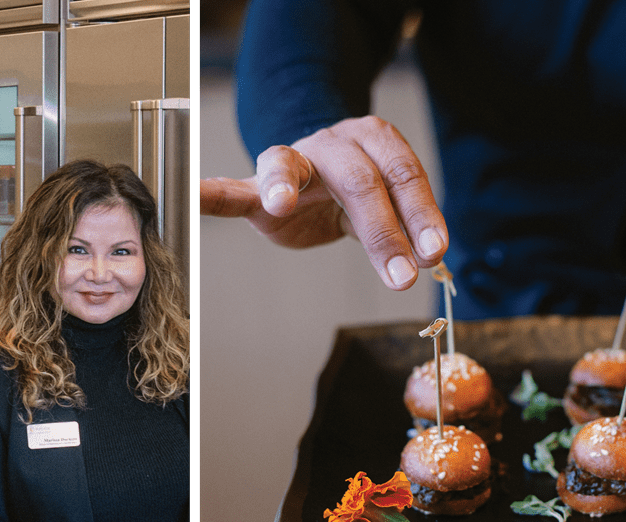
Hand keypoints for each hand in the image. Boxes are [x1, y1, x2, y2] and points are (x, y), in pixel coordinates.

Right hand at [200, 115, 447, 290]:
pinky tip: (192, 197)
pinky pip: (231, 190)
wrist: (317, 171)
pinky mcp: (256, 186)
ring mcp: (290, 160)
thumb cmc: (354, 188)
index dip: (420, 212)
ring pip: (289, 168)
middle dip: (383, 230)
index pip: (400, 173)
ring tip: (278, 204)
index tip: (433, 252)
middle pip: (358, 180)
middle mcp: (331, 144)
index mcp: (372, 142)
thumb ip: (405, 226)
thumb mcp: (387, 203)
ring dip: (282, 189)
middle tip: (403, 275)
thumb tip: (434, 261)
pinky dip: (211, 194)